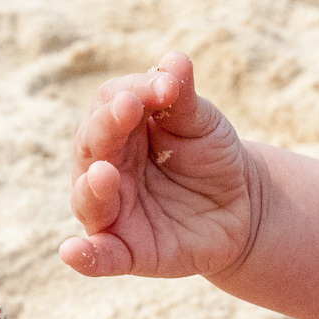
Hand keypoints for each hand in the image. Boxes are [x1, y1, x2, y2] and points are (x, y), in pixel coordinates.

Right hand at [59, 52, 258, 278]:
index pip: (110, 103)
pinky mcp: (130, 252)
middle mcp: (107, 169)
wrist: (245, 204)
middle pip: (93, 146)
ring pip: (90, 200)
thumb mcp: (202, 123)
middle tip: (128, 108)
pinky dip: (85, 256)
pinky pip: (101, 258)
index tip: (166, 86)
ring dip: (92, 187)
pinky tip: (72, 251)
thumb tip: (174, 60)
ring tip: (103, 173)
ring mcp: (115, 212)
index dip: (134, 91)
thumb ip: (182, 97)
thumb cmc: (212, 154)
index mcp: (121, 130)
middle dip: (108, 127)